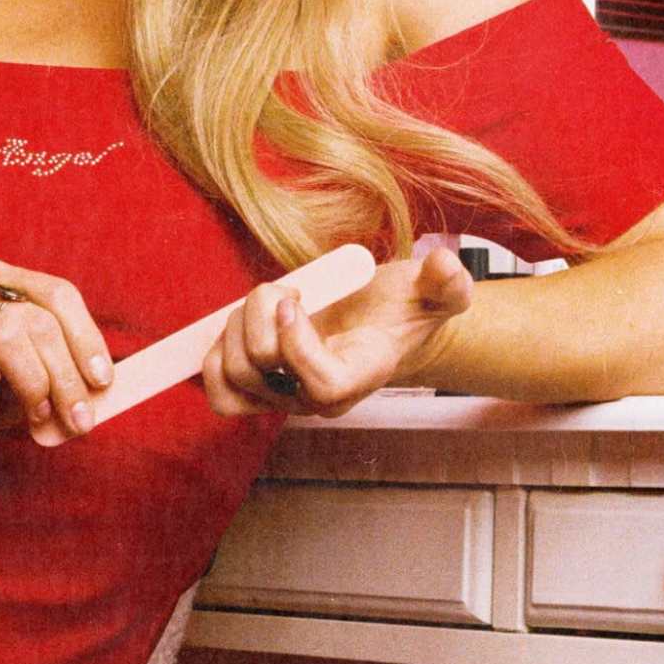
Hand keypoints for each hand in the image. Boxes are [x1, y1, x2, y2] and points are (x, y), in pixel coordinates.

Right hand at [0, 259, 113, 457]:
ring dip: (34, 382)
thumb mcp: (27, 389)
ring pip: (9, 333)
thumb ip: (62, 385)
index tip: (104, 381)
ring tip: (36, 415)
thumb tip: (102, 397)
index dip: (87, 337)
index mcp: (4, 283)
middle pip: (40, 320)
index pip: (59, 296)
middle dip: (68, 377)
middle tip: (80, 420)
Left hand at [200, 237, 475, 419]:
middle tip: (287, 291)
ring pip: (232, 372)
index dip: (296, 346)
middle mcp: (317, 398)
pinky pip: (218, 390)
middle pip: (260, 368)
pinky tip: (243, 323)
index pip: (321, 386)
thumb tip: (445, 265)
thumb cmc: (404, 309)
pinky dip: (215, 353)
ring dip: (237, 323)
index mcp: (361, 375)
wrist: (379, 327)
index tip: (293, 301)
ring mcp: (284, 398)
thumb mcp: (436, 291)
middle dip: (260, 313)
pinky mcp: (257, 391)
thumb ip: (448, 282)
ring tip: (269, 302)